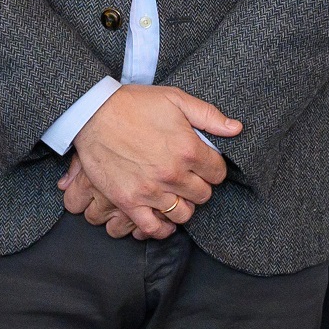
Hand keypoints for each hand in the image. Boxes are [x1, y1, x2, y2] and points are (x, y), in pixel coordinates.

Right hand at [72, 85, 240, 238]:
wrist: (93, 113)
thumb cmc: (134, 104)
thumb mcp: (175, 99)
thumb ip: (209, 115)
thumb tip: (236, 129)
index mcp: (188, 148)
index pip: (218, 173)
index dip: (213, 168)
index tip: (203, 164)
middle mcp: (172, 173)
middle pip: (203, 195)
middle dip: (199, 186)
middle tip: (187, 177)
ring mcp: (150, 191)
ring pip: (183, 213)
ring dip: (183, 205)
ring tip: (175, 194)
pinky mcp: (129, 202)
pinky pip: (153, 228)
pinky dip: (162, 228)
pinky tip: (164, 218)